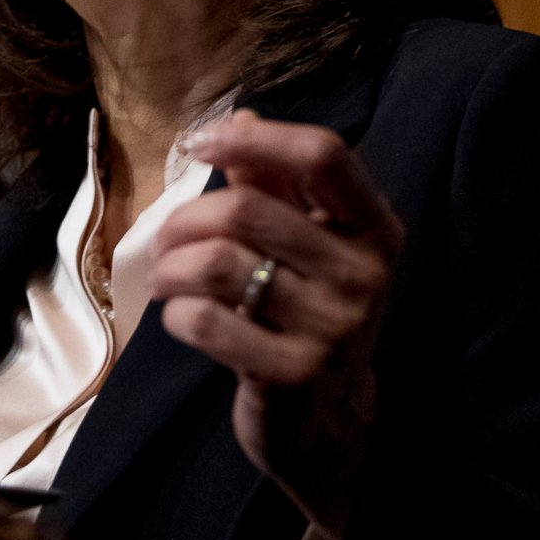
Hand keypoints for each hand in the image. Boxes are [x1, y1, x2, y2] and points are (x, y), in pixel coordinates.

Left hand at [148, 111, 403, 539]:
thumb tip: (242, 117)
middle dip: (185, 220)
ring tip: (165, 278)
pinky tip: (182, 318)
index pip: (324, 154)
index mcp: (375, 228)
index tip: (199, 143)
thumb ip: (277, 186)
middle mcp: (364, 273)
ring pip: (218, 263)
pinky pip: (205, 320)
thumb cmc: (308, 316)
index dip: (254, 138)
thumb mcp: (307, 248)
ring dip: (171, 266)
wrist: (327, 422)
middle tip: (163, 240)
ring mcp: (333, 327)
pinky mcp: (292, 373)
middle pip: (247, 210)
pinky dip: (176, 313)